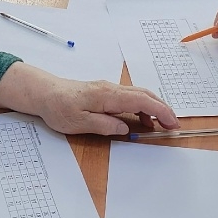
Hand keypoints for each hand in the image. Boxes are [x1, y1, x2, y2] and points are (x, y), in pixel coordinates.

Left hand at [0, 63, 179, 136]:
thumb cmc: (59, 108)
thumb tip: (126, 128)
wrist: (44, 92)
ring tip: (160, 125)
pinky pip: (129, 97)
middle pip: (145, 95)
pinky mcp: (105, 92)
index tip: (172, 123)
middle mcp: (111, 88)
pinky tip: (141, 120)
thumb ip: (104, 126)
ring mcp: (109, 89)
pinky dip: (141, 107)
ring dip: (153, 108)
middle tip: (173, 125)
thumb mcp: (78, 123)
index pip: (142, 101)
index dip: (160, 111)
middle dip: (162, 109)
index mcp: (107, 95)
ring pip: (139, 95)